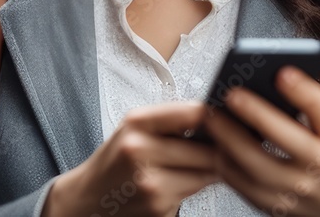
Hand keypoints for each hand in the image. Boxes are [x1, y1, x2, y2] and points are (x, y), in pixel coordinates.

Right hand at [43, 101, 219, 216]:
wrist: (89, 198)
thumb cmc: (117, 159)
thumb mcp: (135, 128)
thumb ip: (171, 120)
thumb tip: (218, 116)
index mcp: (137, 121)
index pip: (194, 113)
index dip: (218, 117)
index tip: (230, 118)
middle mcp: (140, 149)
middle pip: (207, 148)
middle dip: (222, 148)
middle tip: (231, 145)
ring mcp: (150, 181)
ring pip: (206, 173)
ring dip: (213, 169)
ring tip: (207, 162)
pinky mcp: (158, 206)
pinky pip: (194, 191)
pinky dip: (196, 186)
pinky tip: (184, 180)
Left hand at [202, 65, 319, 216]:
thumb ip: (307, 106)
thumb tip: (271, 78)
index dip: (302, 91)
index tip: (282, 73)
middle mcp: (318, 166)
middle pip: (284, 139)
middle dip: (255, 114)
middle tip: (231, 94)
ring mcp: (295, 190)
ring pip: (255, 165)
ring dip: (229, 138)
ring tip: (212, 116)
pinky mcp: (272, 205)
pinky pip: (241, 182)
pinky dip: (225, 160)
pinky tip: (216, 143)